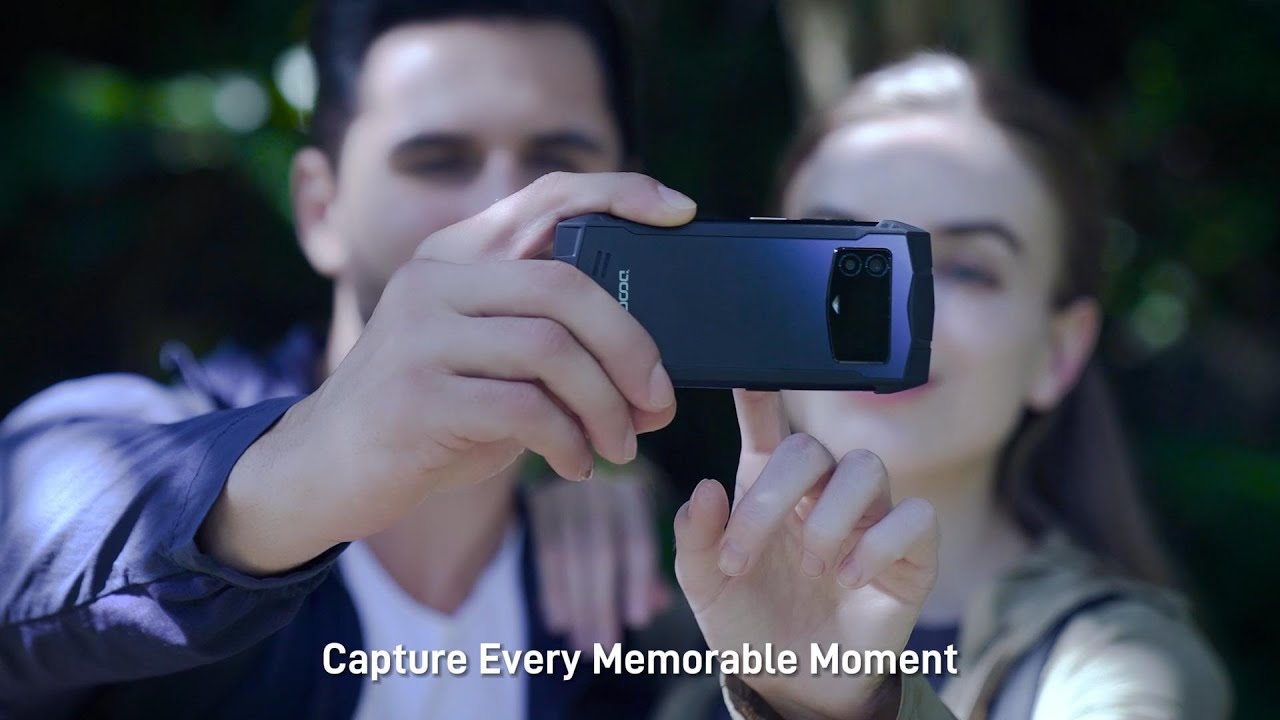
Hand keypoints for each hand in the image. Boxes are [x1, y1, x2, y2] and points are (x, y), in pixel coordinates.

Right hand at [202, 172, 695, 573]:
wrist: (324, 468)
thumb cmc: (427, 412)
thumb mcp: (480, 356)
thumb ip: (543, 338)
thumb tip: (650, 366)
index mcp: (455, 255)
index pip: (546, 196)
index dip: (620, 192)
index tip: (679, 210)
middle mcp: (435, 279)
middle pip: (567, 285)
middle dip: (633, 347)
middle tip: (660, 401)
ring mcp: (420, 335)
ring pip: (553, 350)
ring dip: (607, 406)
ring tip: (621, 444)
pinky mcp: (417, 397)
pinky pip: (526, 410)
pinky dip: (570, 441)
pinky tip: (577, 463)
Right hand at [528, 458, 671, 650]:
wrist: (572, 444)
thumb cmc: (616, 500)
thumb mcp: (636, 517)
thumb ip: (643, 561)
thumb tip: (656, 604)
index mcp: (633, 490)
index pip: (636, 540)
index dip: (638, 580)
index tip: (638, 620)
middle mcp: (600, 487)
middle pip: (600, 553)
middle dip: (602, 605)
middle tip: (605, 650)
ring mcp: (566, 491)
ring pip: (571, 558)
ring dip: (577, 607)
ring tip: (584, 646)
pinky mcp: (538, 500)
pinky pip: (545, 551)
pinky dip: (552, 589)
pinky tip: (559, 622)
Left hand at [674, 390, 938, 719]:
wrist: (792, 684)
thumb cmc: (749, 623)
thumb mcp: (705, 587)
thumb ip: (697, 539)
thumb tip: (705, 488)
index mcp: (768, 486)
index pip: (767, 426)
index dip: (759, 397)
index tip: (746, 376)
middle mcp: (820, 491)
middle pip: (811, 448)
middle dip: (771, 497)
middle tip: (741, 553)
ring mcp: (869, 518)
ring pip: (867, 467)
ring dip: (830, 516)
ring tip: (811, 566)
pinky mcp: (910, 554)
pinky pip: (916, 516)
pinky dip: (879, 543)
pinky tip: (848, 577)